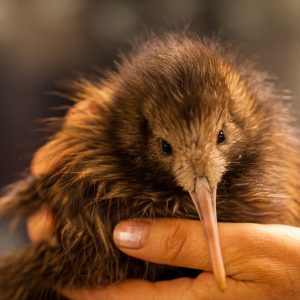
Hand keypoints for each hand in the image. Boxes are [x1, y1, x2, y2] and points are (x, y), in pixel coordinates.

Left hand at [28, 211, 299, 299]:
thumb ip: (182, 242)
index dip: (83, 286)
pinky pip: (162, 290)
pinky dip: (141, 272)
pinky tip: (134, 253)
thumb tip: (124, 233)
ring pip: (141, 294)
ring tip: (88, 245)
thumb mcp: (241, 249)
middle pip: (124, 298)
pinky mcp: (205, 297)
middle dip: (90, 277)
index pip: (119, 299)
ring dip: (112, 272)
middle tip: (63, 243)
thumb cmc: (294, 268)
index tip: (57, 266)